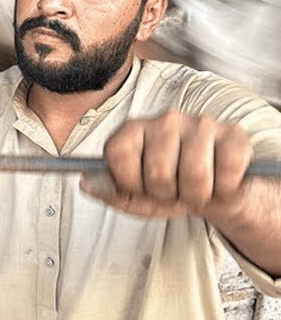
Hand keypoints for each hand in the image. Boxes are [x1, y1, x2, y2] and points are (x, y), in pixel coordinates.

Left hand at [84, 110, 252, 219]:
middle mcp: (165, 120)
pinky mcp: (234, 135)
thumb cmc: (170, 191)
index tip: (139, 189)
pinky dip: (224, 189)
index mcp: (133, 130)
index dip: (128, 183)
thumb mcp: (136, 199)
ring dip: (196, 195)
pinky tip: (220, 183)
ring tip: (195, 190)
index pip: (118, 153)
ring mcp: (201, 124)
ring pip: (195, 173)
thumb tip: (85, 184)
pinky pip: (228, 171)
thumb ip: (110, 192)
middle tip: (173, 192)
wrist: (214, 194)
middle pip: (157, 170)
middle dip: (165, 194)